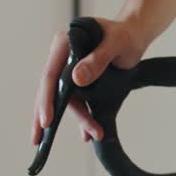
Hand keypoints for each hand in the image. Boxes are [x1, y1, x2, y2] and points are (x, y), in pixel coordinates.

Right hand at [32, 17, 147, 143]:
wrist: (135, 36)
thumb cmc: (125, 35)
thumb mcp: (115, 44)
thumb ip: (97, 60)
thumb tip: (76, 79)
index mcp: (63, 44)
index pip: (50, 75)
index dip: (47, 99)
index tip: (47, 120)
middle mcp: (62, 58)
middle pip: (52, 91)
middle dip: (47, 116)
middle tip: (40, 140)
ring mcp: (70, 70)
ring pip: (66, 99)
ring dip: (78, 119)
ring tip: (92, 135)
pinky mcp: (80, 80)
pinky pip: (77, 101)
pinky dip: (83, 117)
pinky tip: (87, 134)